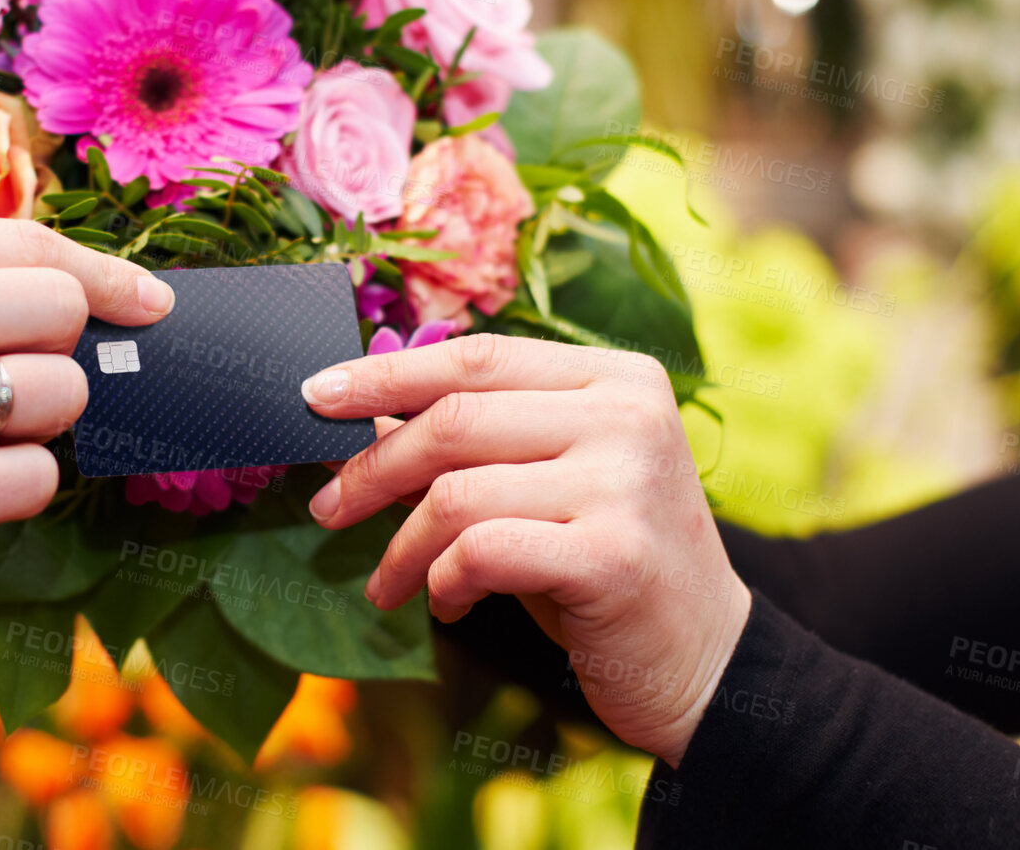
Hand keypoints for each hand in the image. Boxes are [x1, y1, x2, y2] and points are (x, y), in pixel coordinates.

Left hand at [300, 334, 748, 766]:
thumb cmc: (603, 561)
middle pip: (454, 418)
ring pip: (456, 492)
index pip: (474, 358)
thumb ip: (477, 441)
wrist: (705, 661)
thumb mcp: (547, 481)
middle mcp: (628, 415)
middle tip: (325, 507)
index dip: (386, 374)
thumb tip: (358, 416)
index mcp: (616, 376)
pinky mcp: (613, 555)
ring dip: (401, 546)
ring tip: (387, 583)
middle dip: (371, 466)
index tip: (314, 395)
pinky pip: (480, 552)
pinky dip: (441, 581)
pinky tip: (445, 605)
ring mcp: (625, 482)